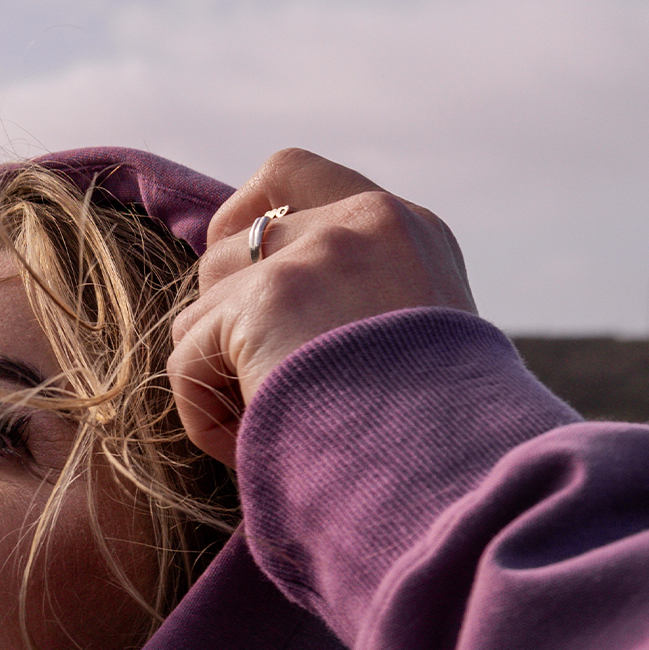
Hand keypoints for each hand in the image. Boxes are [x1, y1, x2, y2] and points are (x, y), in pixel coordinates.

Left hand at [165, 148, 473, 467]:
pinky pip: (190, 358)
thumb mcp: (435, 344)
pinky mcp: (264, 304)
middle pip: (235, 234)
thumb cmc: (449, 441)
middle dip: (223, 303)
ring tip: (264, 424)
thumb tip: (298, 326)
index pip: (296, 176)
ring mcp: (314, 257)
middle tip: (246, 367)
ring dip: (218, 367)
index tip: (249, 271)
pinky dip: (206, 415)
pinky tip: (251, 448)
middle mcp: (363, 224)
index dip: (252, 219)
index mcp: (409, 231)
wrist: (458, 473)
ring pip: (204, 300)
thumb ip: (375, 304)